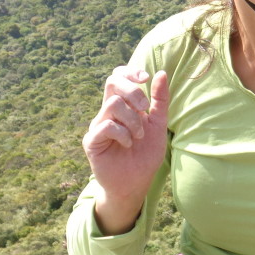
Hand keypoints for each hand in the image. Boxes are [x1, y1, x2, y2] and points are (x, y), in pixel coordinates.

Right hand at [82, 66, 169, 232]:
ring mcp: (98, 125)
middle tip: (145, 109)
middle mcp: (108, 112)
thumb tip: (162, 72)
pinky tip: (128, 144)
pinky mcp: (92, 141)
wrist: (136, 183)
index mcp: (123, 105)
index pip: (118, 76)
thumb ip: (160, 100)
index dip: (130, 71)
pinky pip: (106, 125)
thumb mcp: (158, 124)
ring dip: (132, 119)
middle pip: (112, 82)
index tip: (145, 78)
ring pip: (113, 104)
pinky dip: (123, 133)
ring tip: (138, 136)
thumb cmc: (146, 154)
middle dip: (133, 91)